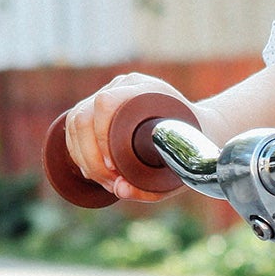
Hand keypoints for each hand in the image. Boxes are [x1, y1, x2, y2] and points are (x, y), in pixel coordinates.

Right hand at [63, 72, 194, 200]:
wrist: (200, 131)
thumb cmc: (188, 153)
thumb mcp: (175, 174)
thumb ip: (148, 188)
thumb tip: (118, 189)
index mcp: (146, 90)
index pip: (106, 103)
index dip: (101, 138)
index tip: (113, 167)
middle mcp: (124, 86)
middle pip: (83, 115)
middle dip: (89, 156)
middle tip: (109, 181)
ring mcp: (110, 92)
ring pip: (75, 121)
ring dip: (82, 157)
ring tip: (104, 180)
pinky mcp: (99, 105)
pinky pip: (75, 127)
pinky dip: (78, 152)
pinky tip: (93, 170)